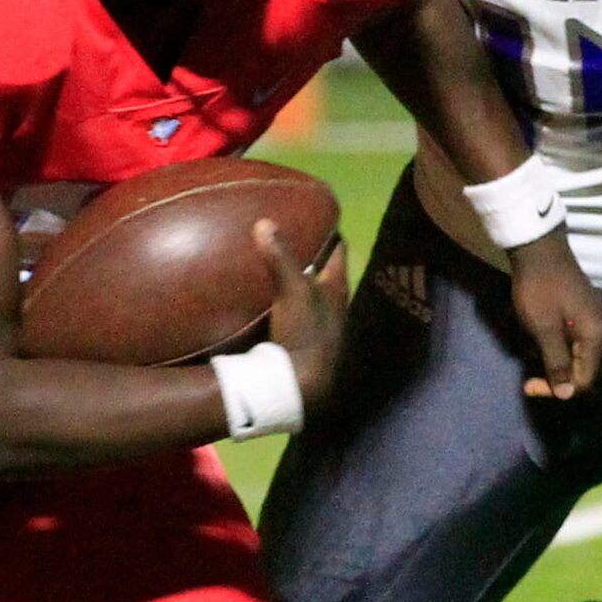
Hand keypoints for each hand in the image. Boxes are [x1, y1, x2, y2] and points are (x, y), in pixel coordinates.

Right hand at [259, 220, 349, 412]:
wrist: (298, 386)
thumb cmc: (305, 333)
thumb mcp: (293, 290)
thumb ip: (281, 257)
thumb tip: (264, 222)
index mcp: (337, 288)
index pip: (338, 250)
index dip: (329, 232)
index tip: (316, 215)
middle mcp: (331, 304)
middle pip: (323, 272)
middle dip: (309, 254)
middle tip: (287, 233)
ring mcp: (315, 324)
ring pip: (307, 293)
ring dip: (293, 279)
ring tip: (271, 259)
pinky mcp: (298, 340)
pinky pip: (289, 311)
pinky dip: (280, 300)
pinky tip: (262, 295)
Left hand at [509, 228, 601, 399]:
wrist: (540, 250)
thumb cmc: (540, 289)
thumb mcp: (543, 329)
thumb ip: (557, 363)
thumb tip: (567, 395)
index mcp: (598, 338)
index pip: (584, 382)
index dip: (558, 391)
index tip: (528, 385)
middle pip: (586, 374)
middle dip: (557, 380)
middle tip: (529, 380)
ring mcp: (598, 326)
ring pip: (580, 362)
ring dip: (555, 365)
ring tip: (531, 356)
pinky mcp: (588, 319)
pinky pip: (577, 347)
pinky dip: (558, 351)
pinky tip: (539, 343)